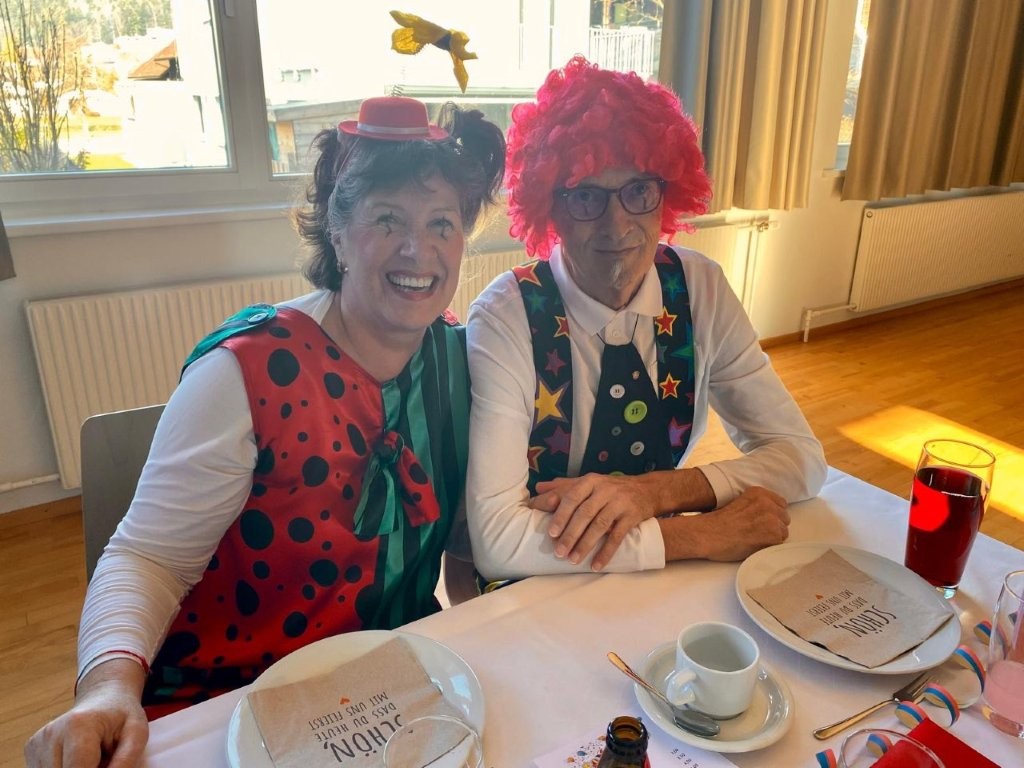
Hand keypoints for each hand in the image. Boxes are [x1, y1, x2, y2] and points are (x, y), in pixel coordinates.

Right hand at [25, 659, 148, 767]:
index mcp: (79, 726)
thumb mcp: (136, 734)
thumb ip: (126, 761)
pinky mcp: (31, 748)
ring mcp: (38, 741)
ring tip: (91, 759)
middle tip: (102, 760)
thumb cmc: (122, 716)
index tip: (106, 766)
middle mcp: (51, 733)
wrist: (104, 697)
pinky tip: (77, 759)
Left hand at [530, 473, 661, 570]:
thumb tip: (538, 489)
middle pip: (585, 513)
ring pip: (600, 525)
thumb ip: (563, 486)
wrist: (646, 490)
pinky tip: (596, 565)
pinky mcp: (632, 516)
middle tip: (559, 553)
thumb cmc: (609, 488)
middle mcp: (605, 490)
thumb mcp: (588, 483)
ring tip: (573, 561)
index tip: (551, 533)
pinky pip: (617, 536)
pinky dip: (606, 552)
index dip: (561, 515)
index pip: (572, 497)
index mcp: (590, 481)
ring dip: (585, 545)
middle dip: (570, 534)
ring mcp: (620, 503)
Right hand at [666, 486, 789, 561]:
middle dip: (774, 526)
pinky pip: (779, 543)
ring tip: (754, 539)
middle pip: (784, 518)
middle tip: (756, 532)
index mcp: (759, 493)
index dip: (772, 515)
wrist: (708, 534)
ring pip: (783, 531)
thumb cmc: (718, 524)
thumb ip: (758, 506)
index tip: (761, 522)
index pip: (781, 504)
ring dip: (772, 537)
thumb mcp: (740, 503)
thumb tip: (771, 517)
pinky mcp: (772, 534)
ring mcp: (771, 518)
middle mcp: (767, 502)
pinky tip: (754, 545)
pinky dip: (769, 546)